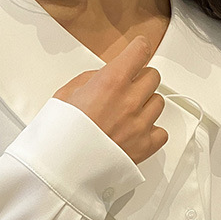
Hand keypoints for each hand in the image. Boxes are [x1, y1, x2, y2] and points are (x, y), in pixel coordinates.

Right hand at [52, 35, 167, 164]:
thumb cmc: (59, 136)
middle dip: (140, 81)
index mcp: (111, 81)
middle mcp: (129, 100)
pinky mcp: (144, 147)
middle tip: (126, 92)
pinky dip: (152, 132)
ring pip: (158, 103)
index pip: (140, 50)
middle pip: (153, 76)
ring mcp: (139, 125)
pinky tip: (136, 134)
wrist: (61, 169)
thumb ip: (92, 79)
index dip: (138, 50)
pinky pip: (161, 133)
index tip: (137, 53)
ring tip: (127, 117)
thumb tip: (104, 76)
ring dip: (146, 106)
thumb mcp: (66, 95)